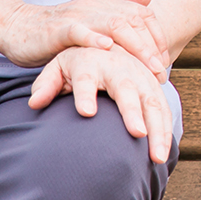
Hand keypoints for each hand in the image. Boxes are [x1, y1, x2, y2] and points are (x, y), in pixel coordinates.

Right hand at [0, 0, 170, 75]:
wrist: (17, 28)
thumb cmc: (57, 31)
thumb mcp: (91, 19)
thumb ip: (120, 6)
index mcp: (105, 6)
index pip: (141, 15)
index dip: (156, 36)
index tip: (164, 60)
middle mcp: (95, 7)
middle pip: (132, 21)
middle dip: (150, 45)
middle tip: (160, 70)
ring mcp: (77, 16)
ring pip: (113, 24)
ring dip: (134, 44)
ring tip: (146, 64)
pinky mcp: (58, 28)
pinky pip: (79, 30)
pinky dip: (94, 38)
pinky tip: (107, 48)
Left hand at [29, 46, 174, 163]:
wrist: (108, 41)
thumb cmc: (78, 63)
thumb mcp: (57, 67)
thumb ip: (46, 85)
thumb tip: (34, 103)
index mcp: (89, 62)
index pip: (85, 79)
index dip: (85, 94)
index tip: (86, 113)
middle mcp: (118, 67)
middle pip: (126, 89)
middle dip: (133, 111)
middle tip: (138, 134)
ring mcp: (140, 76)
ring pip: (153, 100)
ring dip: (157, 129)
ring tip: (157, 158)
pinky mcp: (154, 86)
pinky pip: (164, 109)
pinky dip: (166, 131)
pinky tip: (163, 154)